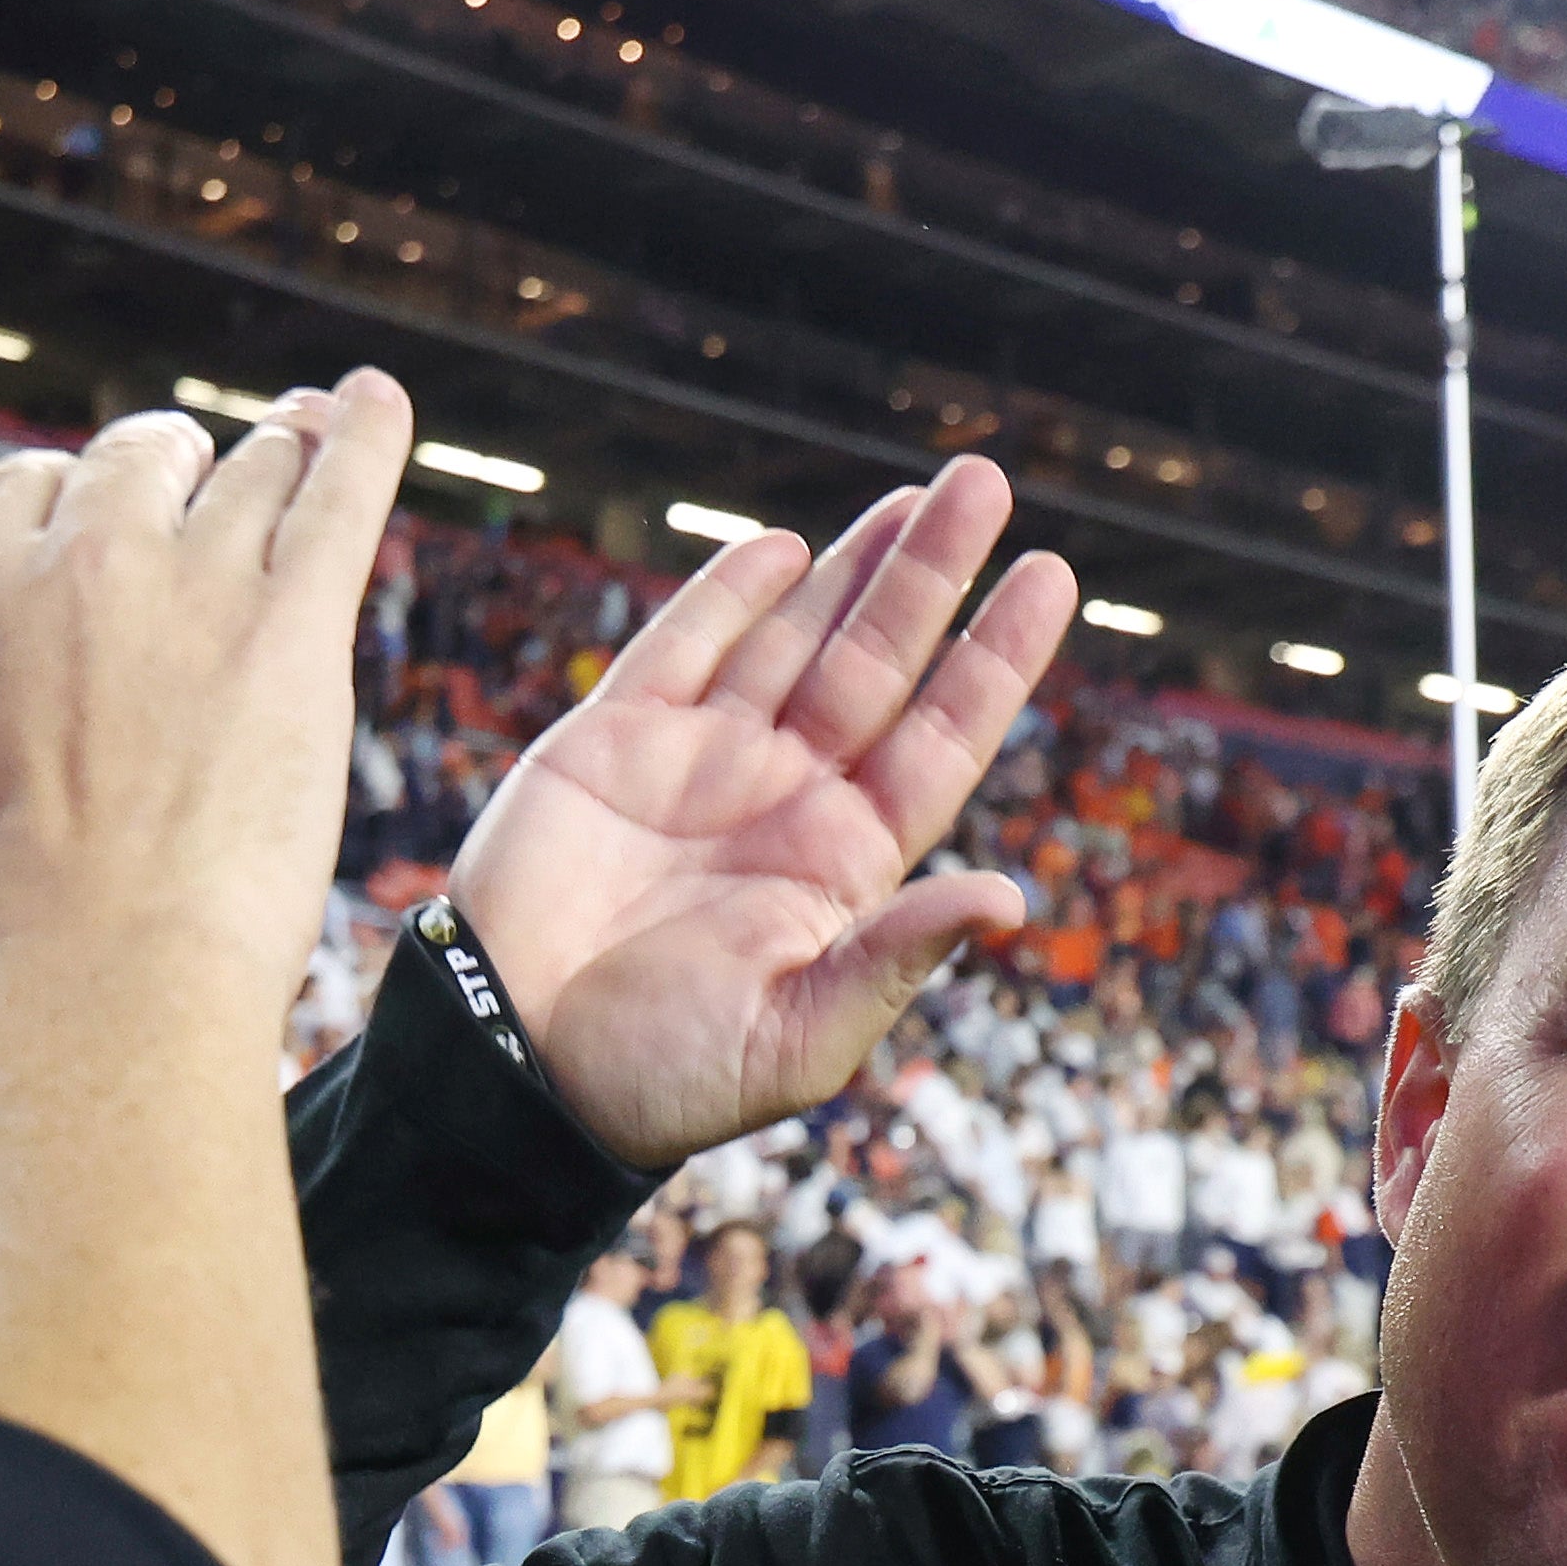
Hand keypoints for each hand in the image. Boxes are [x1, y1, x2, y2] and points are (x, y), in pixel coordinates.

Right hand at [0, 377, 411, 1041]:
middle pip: (139, 460)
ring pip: (249, 470)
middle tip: (196, 499)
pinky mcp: (297, 628)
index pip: (25, 487)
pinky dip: (369, 434)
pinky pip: (344, 493)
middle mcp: (87, 558)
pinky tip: (378, 401)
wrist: (93, 984)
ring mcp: (199, 585)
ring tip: (302, 445)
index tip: (80, 541)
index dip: (57, 509)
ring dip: (274, 456)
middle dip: (166, 472)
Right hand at [444, 456, 1075, 1167]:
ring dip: (852, 566)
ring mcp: (701, 763)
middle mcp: (784, 800)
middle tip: (984, 485)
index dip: (993, 659)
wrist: (516, 1070)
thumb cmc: (662, 1080)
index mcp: (843, 866)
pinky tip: (786, 549)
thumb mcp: (797, 1040)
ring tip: (920, 495)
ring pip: (794, 638)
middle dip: (930, 576)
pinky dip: (728, 595)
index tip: (1050, 574)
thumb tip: (1011, 900)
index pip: (940, 742)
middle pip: (879, 666)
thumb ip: (894, 960)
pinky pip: (682, 648)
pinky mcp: (612, 742)